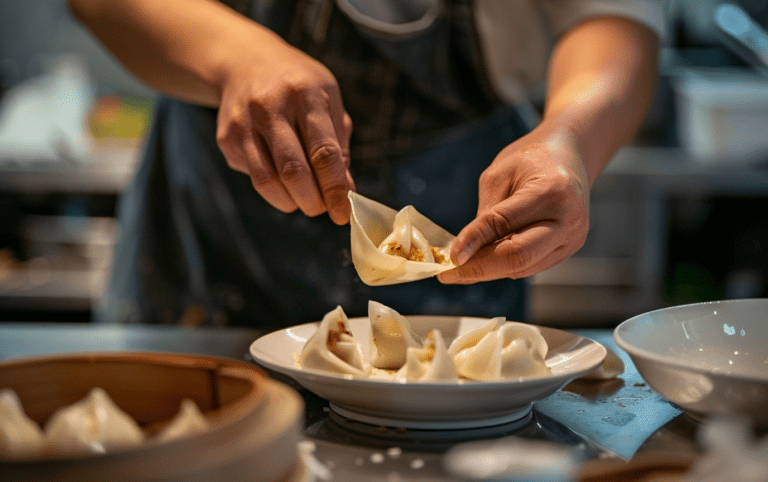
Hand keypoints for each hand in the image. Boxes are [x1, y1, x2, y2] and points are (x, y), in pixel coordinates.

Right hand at [215, 30, 353, 223]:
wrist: (246, 61)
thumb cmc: (298, 86)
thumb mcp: (329, 100)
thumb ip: (339, 145)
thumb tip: (344, 191)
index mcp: (306, 94)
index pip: (324, 153)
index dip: (335, 189)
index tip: (343, 213)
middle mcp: (270, 106)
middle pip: (293, 172)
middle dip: (312, 202)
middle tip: (321, 208)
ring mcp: (243, 122)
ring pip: (267, 181)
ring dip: (290, 202)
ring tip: (303, 200)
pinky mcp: (226, 138)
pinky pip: (253, 176)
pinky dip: (272, 187)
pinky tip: (279, 173)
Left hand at [437, 121, 589, 282]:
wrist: (569, 156)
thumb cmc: (530, 160)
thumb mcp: (499, 176)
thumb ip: (486, 215)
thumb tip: (466, 252)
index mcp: (551, 193)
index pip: (504, 224)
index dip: (474, 242)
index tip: (450, 256)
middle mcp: (567, 221)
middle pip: (518, 257)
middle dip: (480, 269)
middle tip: (449, 274)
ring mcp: (571, 239)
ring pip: (522, 267)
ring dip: (489, 270)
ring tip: (461, 267)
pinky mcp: (567, 250)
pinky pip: (530, 266)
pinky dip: (504, 266)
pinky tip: (484, 261)